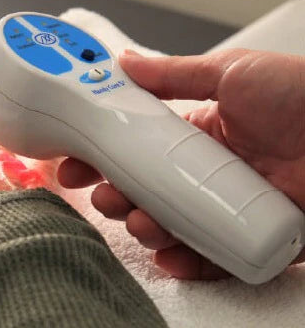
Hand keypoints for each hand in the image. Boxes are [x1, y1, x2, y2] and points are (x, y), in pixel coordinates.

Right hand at [58, 48, 304, 279]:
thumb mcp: (233, 73)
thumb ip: (174, 73)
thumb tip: (122, 62)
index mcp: (199, 137)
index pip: (138, 151)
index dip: (104, 159)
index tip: (76, 163)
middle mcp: (207, 176)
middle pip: (148, 194)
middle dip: (117, 199)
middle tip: (104, 197)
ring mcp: (226, 209)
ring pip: (172, 228)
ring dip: (145, 230)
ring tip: (140, 223)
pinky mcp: (251, 240)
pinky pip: (212, 260)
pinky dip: (188, 265)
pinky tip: (169, 259)